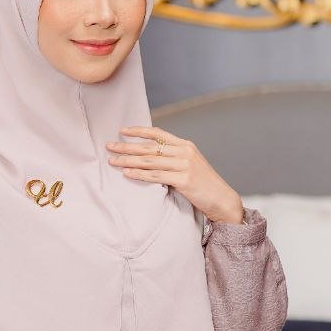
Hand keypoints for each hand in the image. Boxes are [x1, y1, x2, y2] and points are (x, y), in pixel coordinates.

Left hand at [106, 126, 243, 223]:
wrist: (222, 200)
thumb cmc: (203, 185)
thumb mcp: (190, 165)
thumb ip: (173, 158)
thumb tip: (150, 156)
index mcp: (185, 145)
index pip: (158, 134)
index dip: (139, 131)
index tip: (122, 131)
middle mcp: (185, 152)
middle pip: (149, 147)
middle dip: (127, 146)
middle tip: (109, 146)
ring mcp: (185, 165)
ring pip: (150, 161)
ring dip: (128, 160)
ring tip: (113, 161)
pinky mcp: (184, 180)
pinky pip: (156, 176)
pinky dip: (139, 174)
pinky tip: (127, 173)